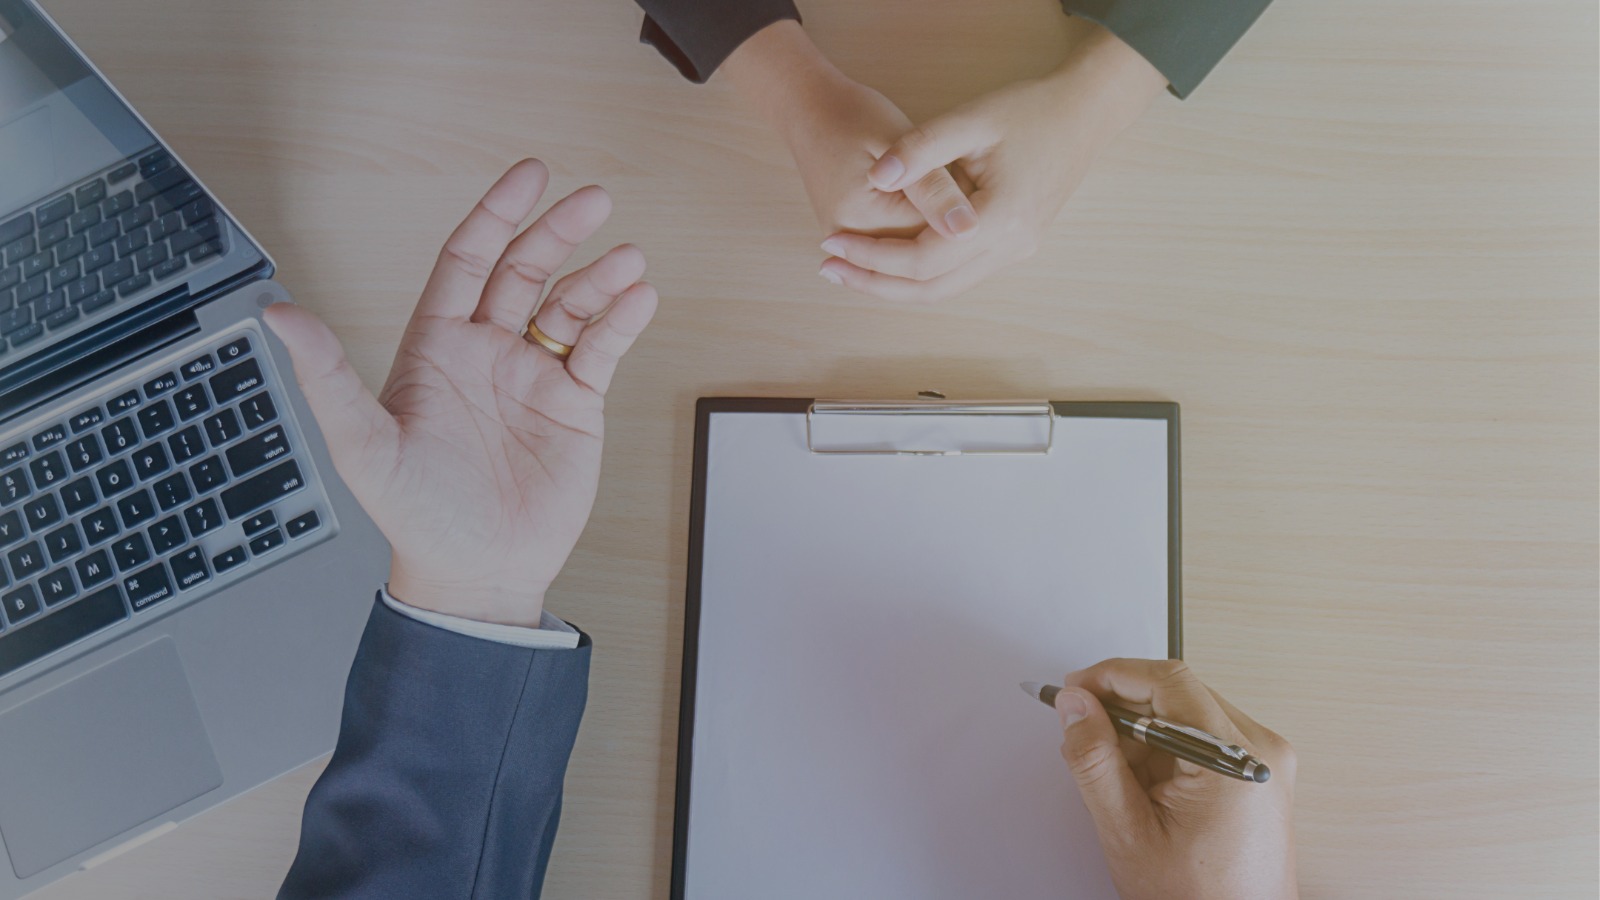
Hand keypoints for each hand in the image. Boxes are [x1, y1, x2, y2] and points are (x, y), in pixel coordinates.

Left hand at [264, 160, 657, 626]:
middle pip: (526, 270)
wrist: (476, 576)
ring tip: (627, 258)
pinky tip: (640, 298)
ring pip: (571, 306)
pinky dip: (622, 321)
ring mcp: (533, 376)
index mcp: (436, 347)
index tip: (530, 175)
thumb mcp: (363, 446)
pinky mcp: (575, 407)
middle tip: (593, 199)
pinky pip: (601, 351)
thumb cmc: (417, 516)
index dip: (498, 213)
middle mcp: (486, 351)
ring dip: (600, 278)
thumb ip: (327, 376)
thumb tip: (276, 314)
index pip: (469, 260)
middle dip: (559, 231)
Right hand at [722, 20, 973, 240]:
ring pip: (912, 250)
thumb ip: (933, 189)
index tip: (967, 171)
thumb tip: (968, 232)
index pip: (934, 238)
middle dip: (946, 218)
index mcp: (862, 222)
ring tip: (939, 184)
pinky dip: (917, 225)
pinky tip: (924, 197)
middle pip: (922, 250)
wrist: (809, 111)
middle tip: (958, 175)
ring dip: (932, 223)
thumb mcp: (898, 143)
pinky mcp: (852, 241)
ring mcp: (848, 246)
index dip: (959, 206)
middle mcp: (850, 245)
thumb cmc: (853, 117)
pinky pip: (898, 244)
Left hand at [819, 24, 1167, 300]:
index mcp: (1001, 218)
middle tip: (829, 267)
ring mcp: (1016, 252)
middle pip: (931, 289)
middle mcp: (1013, 247)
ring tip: (849, 268)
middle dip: (874, 283)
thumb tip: (875, 176)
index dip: (871, 256)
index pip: (923, 259)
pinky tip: (887, 258)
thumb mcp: (971, 119)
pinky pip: (958, 275)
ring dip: (895, 284)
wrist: (1083, 114)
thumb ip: (920, 148)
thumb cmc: (1029, 110)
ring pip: (945, 290)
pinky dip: (920, 274)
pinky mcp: (1014, 247)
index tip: (831, 241)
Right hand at [1056, 659, 1297, 899]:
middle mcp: (1260, 750)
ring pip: (1187, 713)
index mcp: (1234, 760)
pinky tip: (1147, 787)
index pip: (1168, 681)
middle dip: (1124, 709)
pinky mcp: (1258, 772)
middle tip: (1085, 733)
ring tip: (1121, 781)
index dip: (1113, 675)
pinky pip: (1204, 736)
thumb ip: (1095, 760)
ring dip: (1144, 733)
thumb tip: (1076, 706)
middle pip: (1178, 693)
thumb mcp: (1128, 831)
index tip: (1077, 688)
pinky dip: (1166, 749)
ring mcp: (1264, 760)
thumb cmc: (1198, 899)